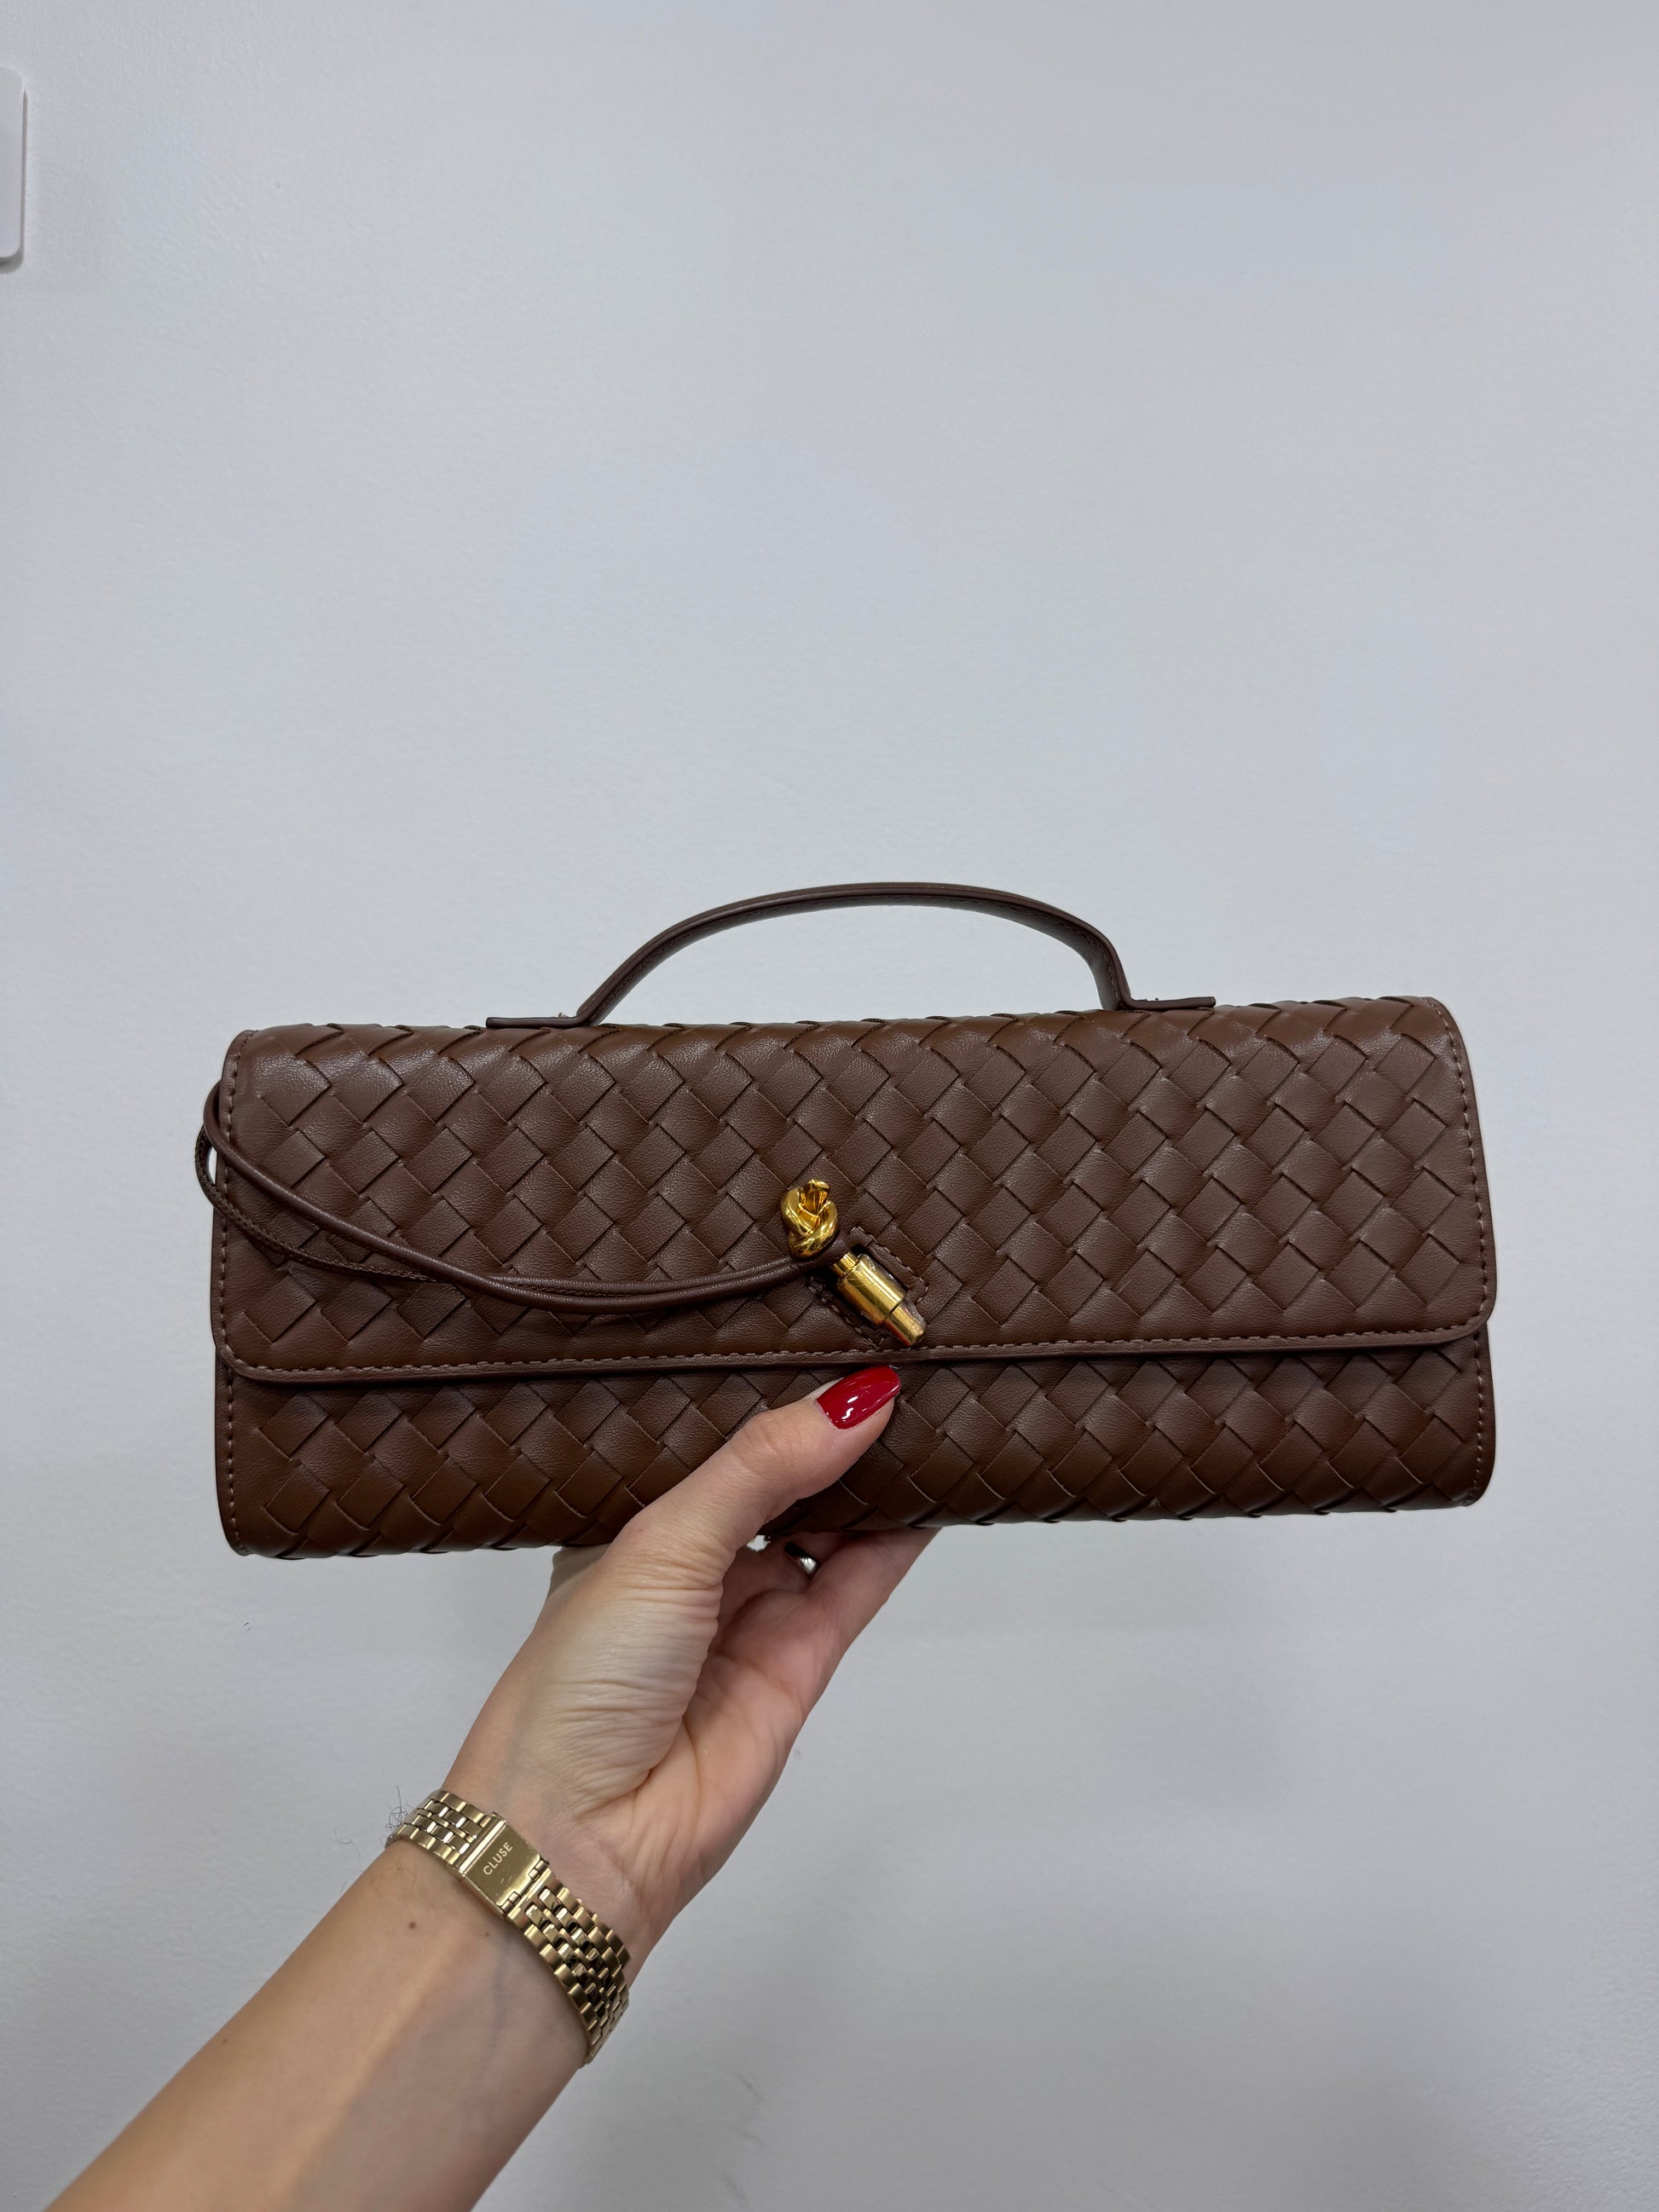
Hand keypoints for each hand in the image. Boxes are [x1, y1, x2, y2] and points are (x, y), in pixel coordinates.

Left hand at [443, 1366, 929, 1964]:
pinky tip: (931, 1483)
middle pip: (780, 1478)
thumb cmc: (580, 1682)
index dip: (769, 1394)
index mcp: (631, 1523)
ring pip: (827, 1524)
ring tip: (926, 1406)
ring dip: (870, 1476)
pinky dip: (897, 1536)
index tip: (829, 1333)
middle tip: (893, 1360)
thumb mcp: (661, 1544)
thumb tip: (855, 1401)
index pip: (714, 1439)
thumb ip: (760, 1468)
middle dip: (830, 1430)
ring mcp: (748, 1613)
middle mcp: (691, 1564)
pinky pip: (857, 1581)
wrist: (582, 1838)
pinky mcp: (799, 1662)